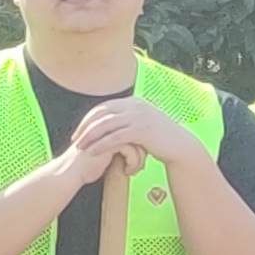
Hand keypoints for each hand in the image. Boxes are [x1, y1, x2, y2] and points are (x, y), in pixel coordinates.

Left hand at [62, 96, 189, 181]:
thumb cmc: (158, 138)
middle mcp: (134, 105)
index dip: (88, 119)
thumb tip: (108, 120)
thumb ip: (126, 118)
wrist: (179, 145)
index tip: (78, 132)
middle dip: (85, 128)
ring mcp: (138, 116)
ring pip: (106, 126)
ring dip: (90, 137)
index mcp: (133, 101)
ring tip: (80, 148)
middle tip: (74, 140)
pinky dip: (101, 145)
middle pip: (101, 115)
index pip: (103, 108)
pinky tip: (93, 152)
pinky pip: (115, 137)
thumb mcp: (141, 122)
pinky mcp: (141, 130)